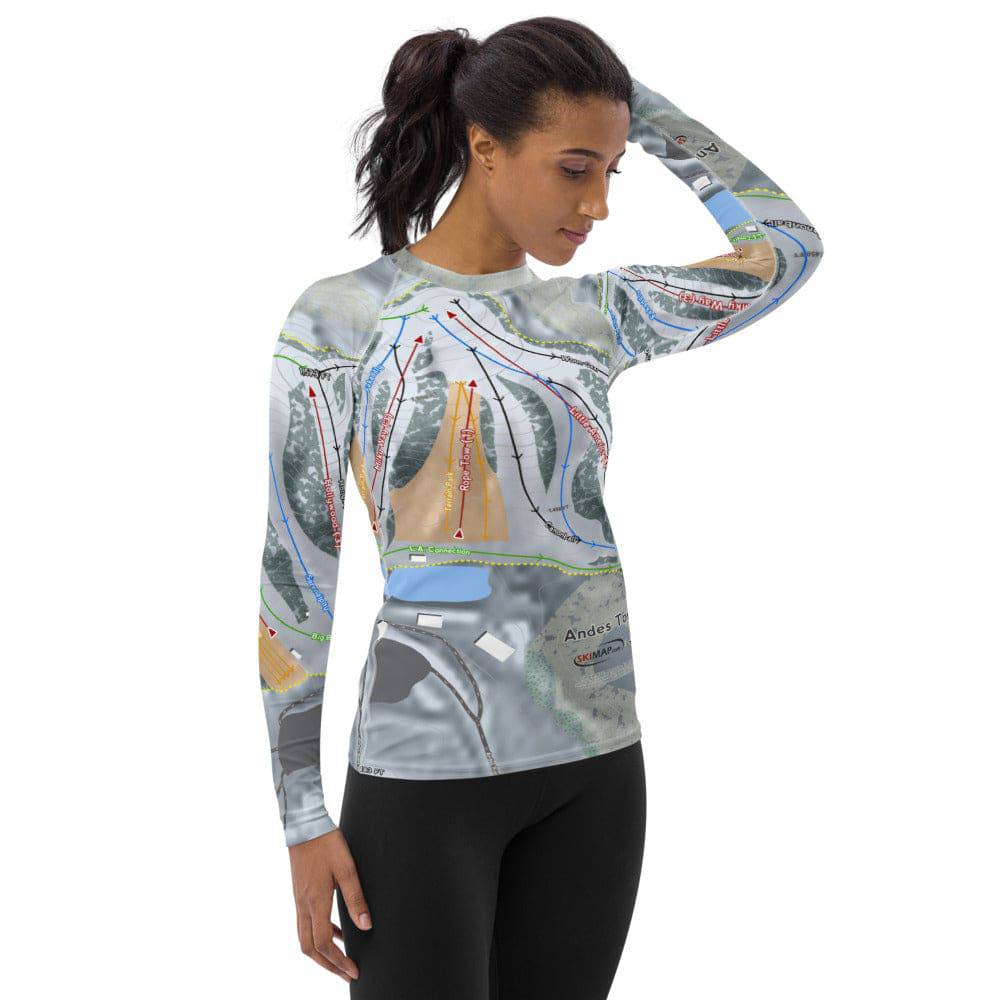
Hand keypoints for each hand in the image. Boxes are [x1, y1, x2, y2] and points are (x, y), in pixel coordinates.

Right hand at [288, 827, 371, 982]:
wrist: (304, 825)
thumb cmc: (326, 843)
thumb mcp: (347, 869)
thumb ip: (356, 898)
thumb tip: (366, 925)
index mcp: (315, 902)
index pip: (323, 944)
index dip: (338, 962)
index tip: (353, 971)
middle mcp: (303, 905)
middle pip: (310, 949)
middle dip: (328, 965)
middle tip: (346, 973)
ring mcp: (299, 900)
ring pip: (305, 938)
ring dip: (322, 953)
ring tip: (341, 958)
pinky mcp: (300, 893)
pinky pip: (306, 923)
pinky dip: (320, 934)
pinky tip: (336, 931)